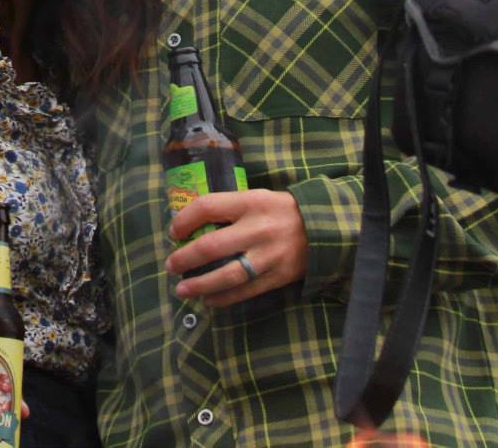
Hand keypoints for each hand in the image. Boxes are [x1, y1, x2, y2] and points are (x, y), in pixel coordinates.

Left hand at [165, 188, 308, 306]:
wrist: (326, 227)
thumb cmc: (282, 211)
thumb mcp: (257, 198)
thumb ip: (229, 209)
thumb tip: (191, 225)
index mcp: (251, 202)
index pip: (208, 206)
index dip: (185, 220)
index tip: (173, 232)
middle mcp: (259, 228)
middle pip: (212, 245)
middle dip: (185, 258)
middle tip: (171, 265)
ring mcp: (270, 255)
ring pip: (227, 274)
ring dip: (200, 285)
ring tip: (182, 290)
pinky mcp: (279, 276)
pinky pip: (246, 291)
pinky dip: (224, 298)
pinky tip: (209, 300)